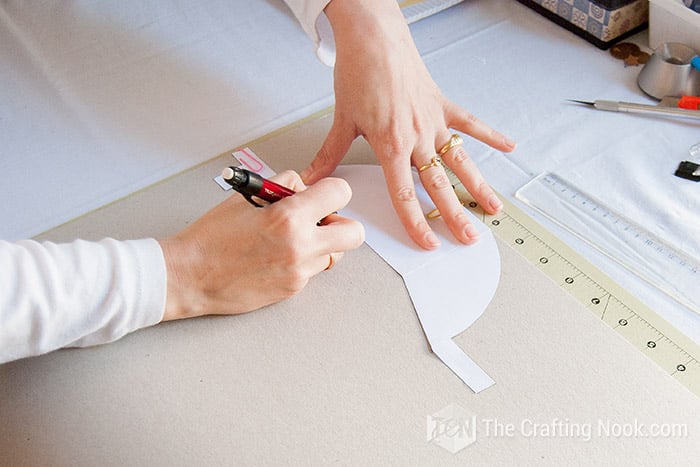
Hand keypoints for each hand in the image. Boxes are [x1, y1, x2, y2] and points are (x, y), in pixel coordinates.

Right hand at [159, 171, 364, 320]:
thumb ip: (281, 188)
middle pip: (354, 233)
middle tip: (320, 220)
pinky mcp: (292, 290)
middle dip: (341, 223)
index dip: (332, 190)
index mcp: (288, 217)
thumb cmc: (209, 238)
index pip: (340, 193)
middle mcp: (300, 246)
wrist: (188, 277)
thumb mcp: (245, 197)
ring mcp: (298, 272)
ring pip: (334, 254)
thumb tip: (303, 188)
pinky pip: (312, 271)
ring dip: (321, 244)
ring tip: (292, 239)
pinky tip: (277, 256)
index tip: (322, 193)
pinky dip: (302, 262)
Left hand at [301, 0, 514, 249]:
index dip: (417, 222)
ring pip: (460, 162)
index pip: (405, 194)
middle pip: (438, 185)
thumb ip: (330, 154)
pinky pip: (471, 123)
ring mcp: (434, 122)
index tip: (429, 242)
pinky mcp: (443, 104)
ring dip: (477, 187)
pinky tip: (509, 147)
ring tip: (493, 209)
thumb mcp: (342, 119)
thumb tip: (311, 178)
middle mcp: (418, 138)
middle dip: (455, 216)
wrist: (374, 39)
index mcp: (392, 146)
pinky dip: (490, 135)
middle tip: (469, 239)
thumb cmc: (358, 74)